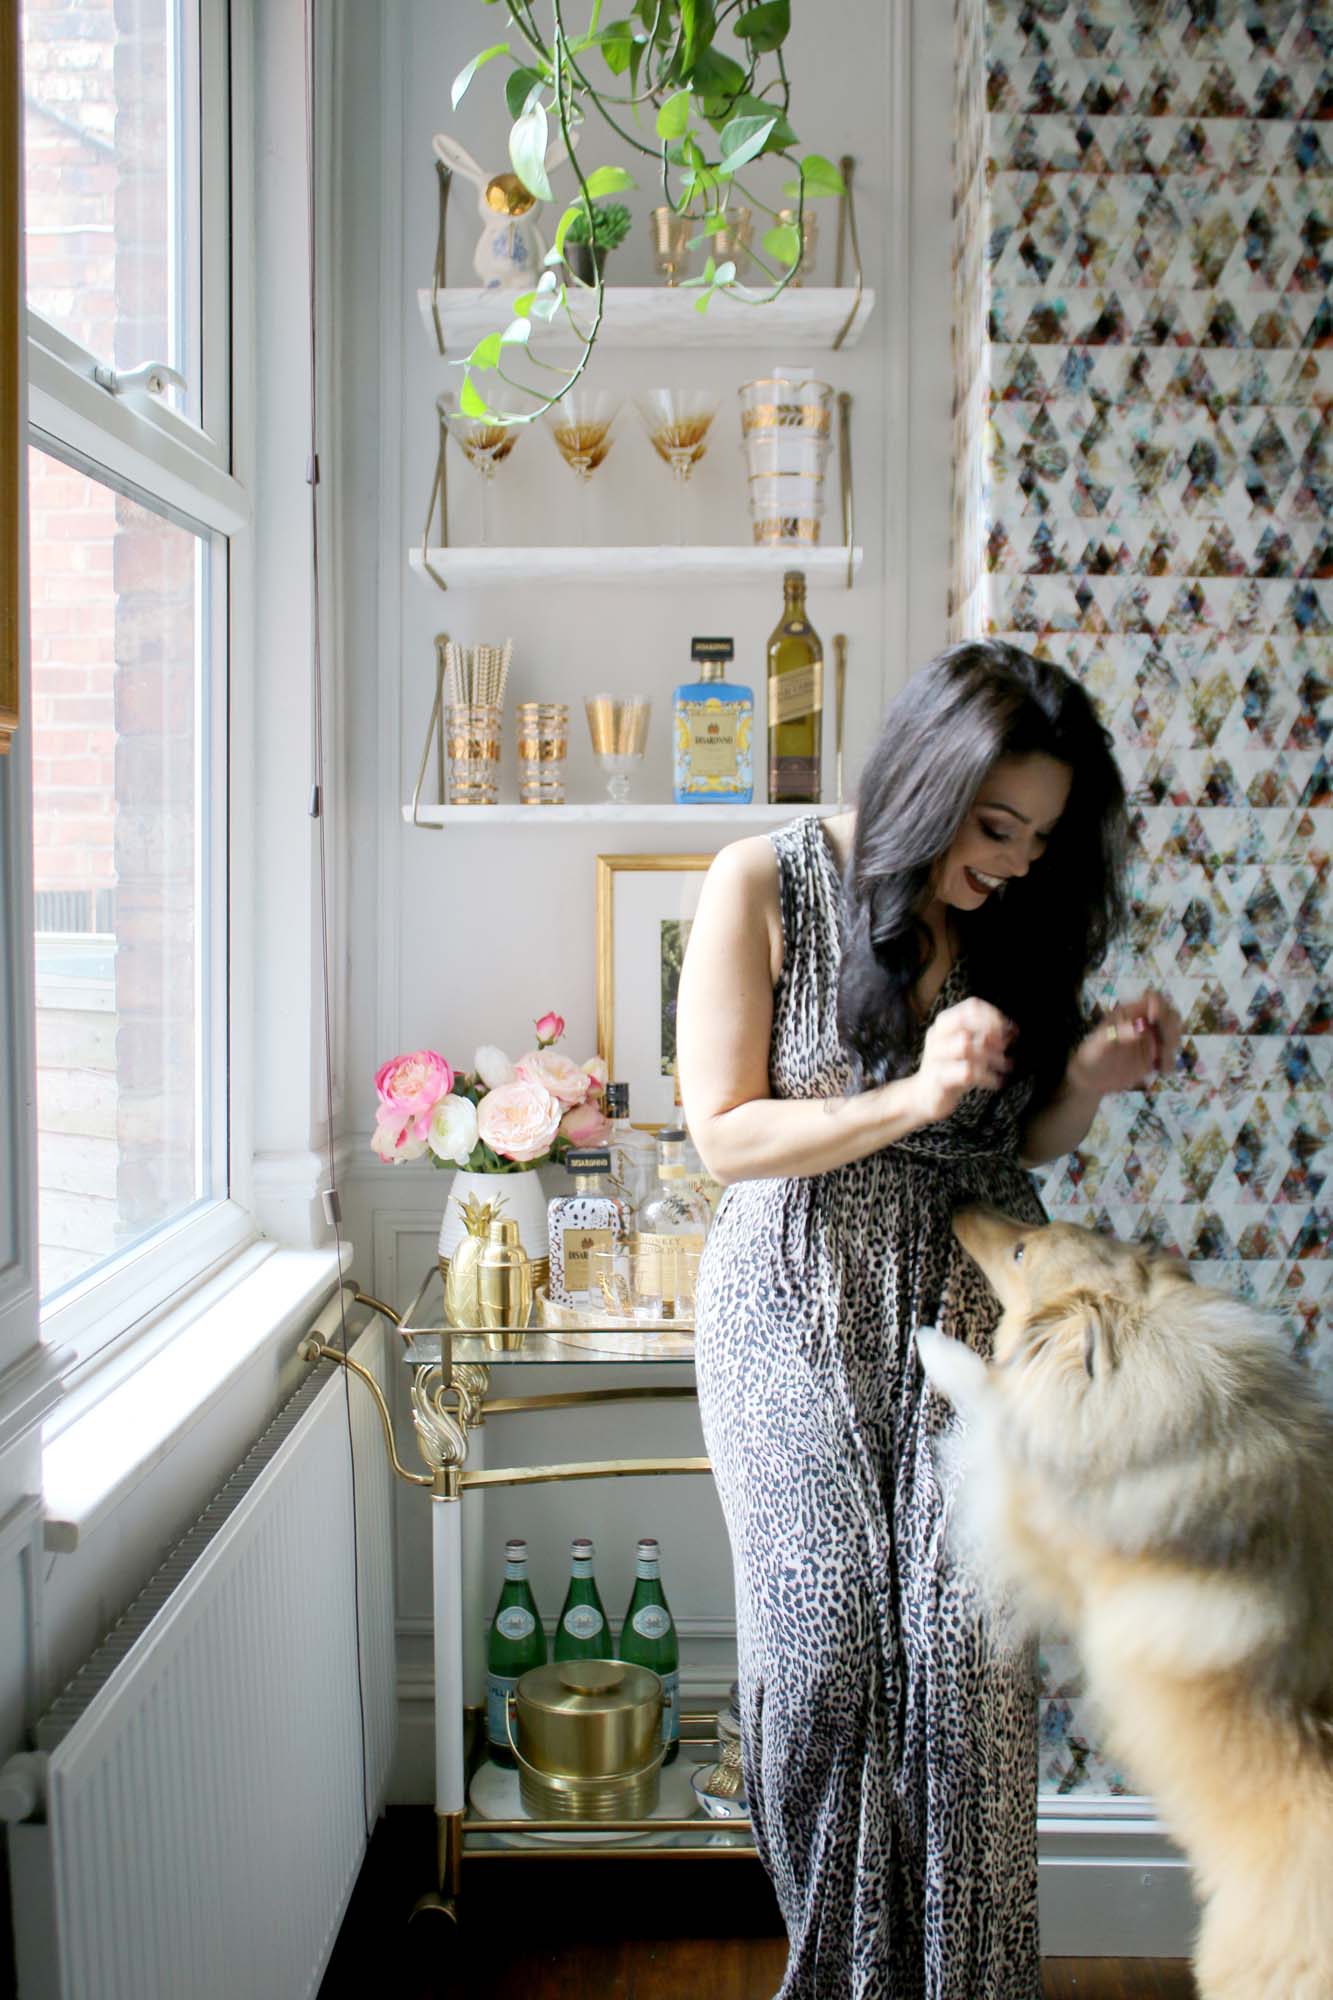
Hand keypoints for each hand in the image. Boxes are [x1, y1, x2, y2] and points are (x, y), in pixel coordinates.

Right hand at [909, 998, 1014, 1125]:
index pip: (971, 1007)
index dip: (993, 1015)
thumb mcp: (965, 1047)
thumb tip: (1011, 1030)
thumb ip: (985, 1036)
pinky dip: (988, 1077)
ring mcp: (936, 1057)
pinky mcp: (939, 1079)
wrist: (924, 1097)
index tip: (1008, 1029)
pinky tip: (996, 1082)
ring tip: (1004, 1065)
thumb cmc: (950, 1069)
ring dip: (992, 1056)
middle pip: (966, 1023)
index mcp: (943, 1024)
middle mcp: (937, 1037)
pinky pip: (967, 1072)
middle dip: (991, 1033)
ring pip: (966, 1046)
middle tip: (1005, 1047)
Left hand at [1066, 990, 1182, 1098]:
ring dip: (1172, 1046)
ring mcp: (1151, 1038)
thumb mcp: (1101, 1043)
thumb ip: (1118, 1034)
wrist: (1092, 1078)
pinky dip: (1171, 1061)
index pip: (1153, 998)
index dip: (1159, 1005)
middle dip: (1171, 1028)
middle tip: (1163, 1046)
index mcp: (1131, 1012)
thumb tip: (1139, 1028)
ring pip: (1174, 1033)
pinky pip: (1171, 1054)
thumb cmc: (1093, 1054)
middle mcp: (1144, 1021)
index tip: (1154, 1020)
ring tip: (1160, 1064)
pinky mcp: (1155, 1055)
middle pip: (1170, 1013)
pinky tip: (1162, 1071)